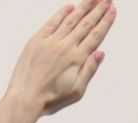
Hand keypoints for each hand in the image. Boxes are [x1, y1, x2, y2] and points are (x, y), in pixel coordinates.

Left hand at [6, 0, 115, 117]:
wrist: (25, 98)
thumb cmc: (50, 98)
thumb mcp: (77, 91)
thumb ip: (89, 70)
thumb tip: (100, 53)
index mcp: (77, 59)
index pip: (96, 35)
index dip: (105, 21)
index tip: (112, 10)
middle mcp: (65, 46)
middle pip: (86, 24)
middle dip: (98, 10)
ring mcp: (50, 42)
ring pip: (70, 20)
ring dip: (83, 7)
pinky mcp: (37, 41)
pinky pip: (52, 23)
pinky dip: (61, 13)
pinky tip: (70, 6)